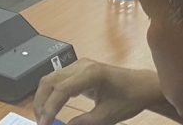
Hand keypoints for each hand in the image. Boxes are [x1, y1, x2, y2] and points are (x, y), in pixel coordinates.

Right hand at [34, 59, 158, 124]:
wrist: (142, 86)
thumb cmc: (129, 98)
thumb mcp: (106, 117)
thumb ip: (83, 123)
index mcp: (91, 74)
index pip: (61, 90)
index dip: (49, 108)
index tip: (44, 124)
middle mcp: (82, 65)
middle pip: (50, 81)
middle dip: (41, 102)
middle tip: (40, 122)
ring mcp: (80, 65)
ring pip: (51, 78)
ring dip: (43, 97)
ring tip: (43, 116)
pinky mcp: (79, 69)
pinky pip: (58, 79)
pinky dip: (51, 93)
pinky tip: (50, 107)